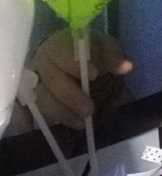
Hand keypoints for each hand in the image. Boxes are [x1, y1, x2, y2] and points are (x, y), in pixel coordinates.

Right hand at [12, 28, 132, 131]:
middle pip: (52, 81)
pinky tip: (32, 130)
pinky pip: (20, 107)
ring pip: (40, 97)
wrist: (64, 49)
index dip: (76, 65)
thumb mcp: (103, 46)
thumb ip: (112, 56)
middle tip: (89, 111)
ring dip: (59, 112)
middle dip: (71, 97)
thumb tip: (126, 67)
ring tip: (80, 123)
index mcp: (60, 45)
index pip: (64, 54)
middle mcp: (42, 61)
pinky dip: (24, 119)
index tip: (94, 74)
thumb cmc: (87, 49)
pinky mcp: (27, 93)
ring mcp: (32, 78)